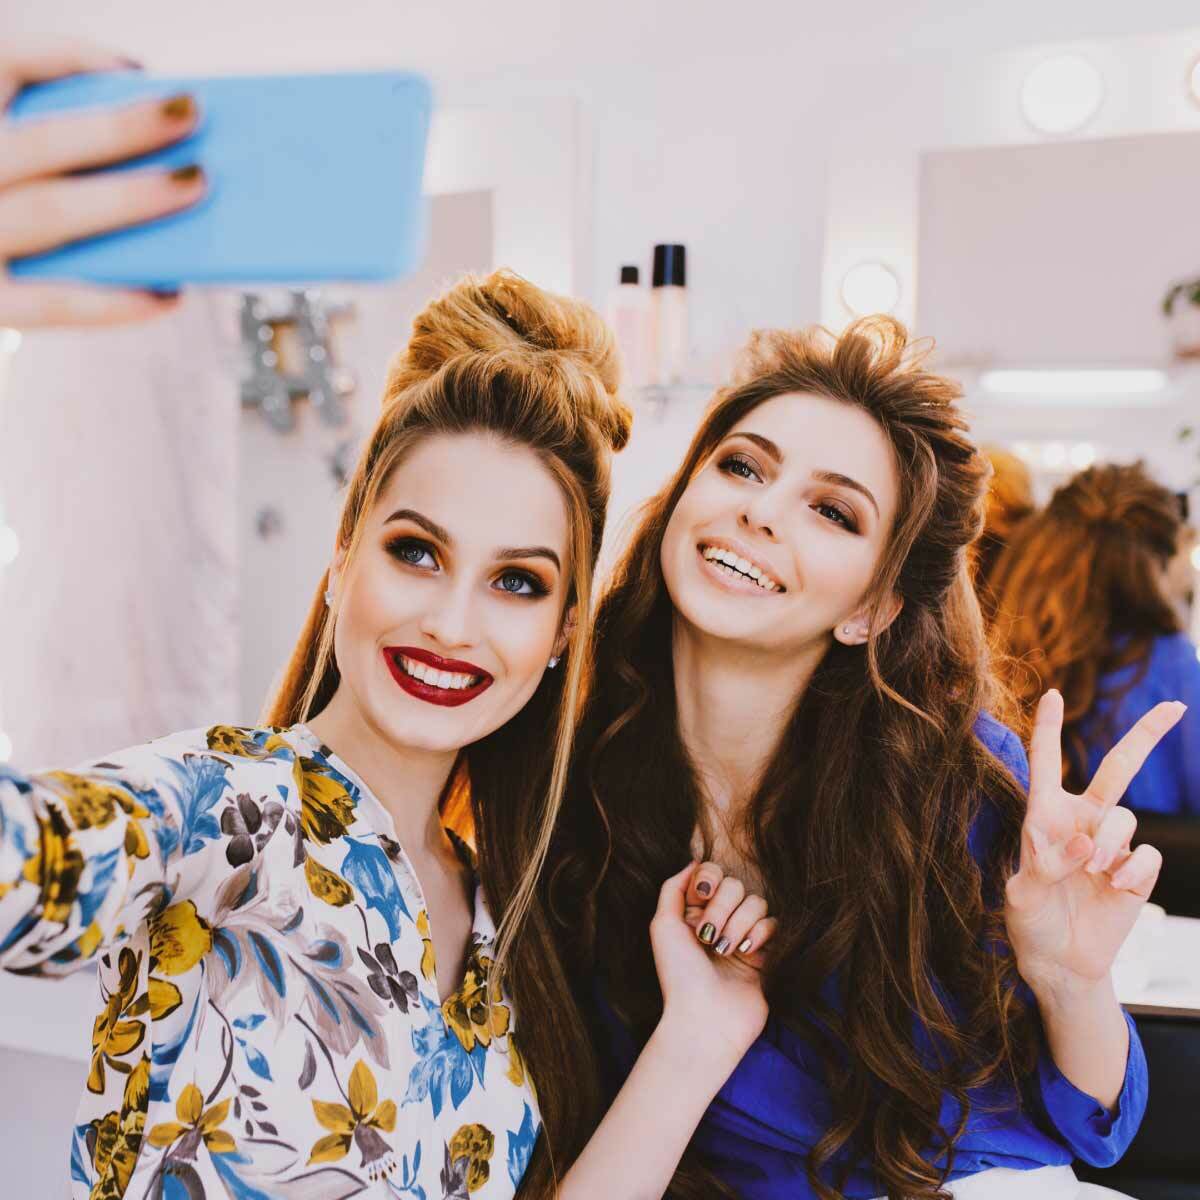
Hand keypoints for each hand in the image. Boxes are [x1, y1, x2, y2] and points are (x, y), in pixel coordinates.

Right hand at [0, 36, 205, 327]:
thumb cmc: (19, 195)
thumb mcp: (20, 146)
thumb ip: (60, 122)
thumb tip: (150, 108)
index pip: (7, 65)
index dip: (68, 59)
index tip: (136, 68)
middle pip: (43, 144)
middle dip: (120, 128)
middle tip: (191, 115)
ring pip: (54, 213)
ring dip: (130, 198)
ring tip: (195, 182)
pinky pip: (56, 305)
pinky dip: (118, 301)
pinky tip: (169, 292)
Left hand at [650, 862, 774, 1068]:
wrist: (704, 1019)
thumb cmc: (679, 975)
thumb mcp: (663, 925)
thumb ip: (673, 888)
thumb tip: (693, 862)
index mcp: (694, 913)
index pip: (712, 874)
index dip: (709, 881)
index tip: (700, 897)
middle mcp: (719, 922)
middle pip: (735, 885)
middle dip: (722, 907)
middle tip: (708, 936)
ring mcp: (743, 937)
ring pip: (757, 902)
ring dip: (739, 923)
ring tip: (725, 950)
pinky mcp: (766, 954)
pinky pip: (774, 924)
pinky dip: (759, 934)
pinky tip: (746, 952)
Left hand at [1004, 689, 1181, 1002]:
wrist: (1061, 961)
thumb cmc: (1031, 921)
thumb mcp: (1022, 894)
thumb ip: (1048, 864)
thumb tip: (1087, 845)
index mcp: (1044, 816)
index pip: (1045, 763)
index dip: (1049, 729)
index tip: (1051, 693)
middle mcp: (1082, 820)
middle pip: (1120, 768)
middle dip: (1146, 735)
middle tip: (1173, 705)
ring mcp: (1113, 844)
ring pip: (1126, 818)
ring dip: (1110, 842)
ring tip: (1094, 874)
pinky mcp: (1138, 870)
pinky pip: (1146, 855)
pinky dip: (1132, 871)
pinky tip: (1115, 890)